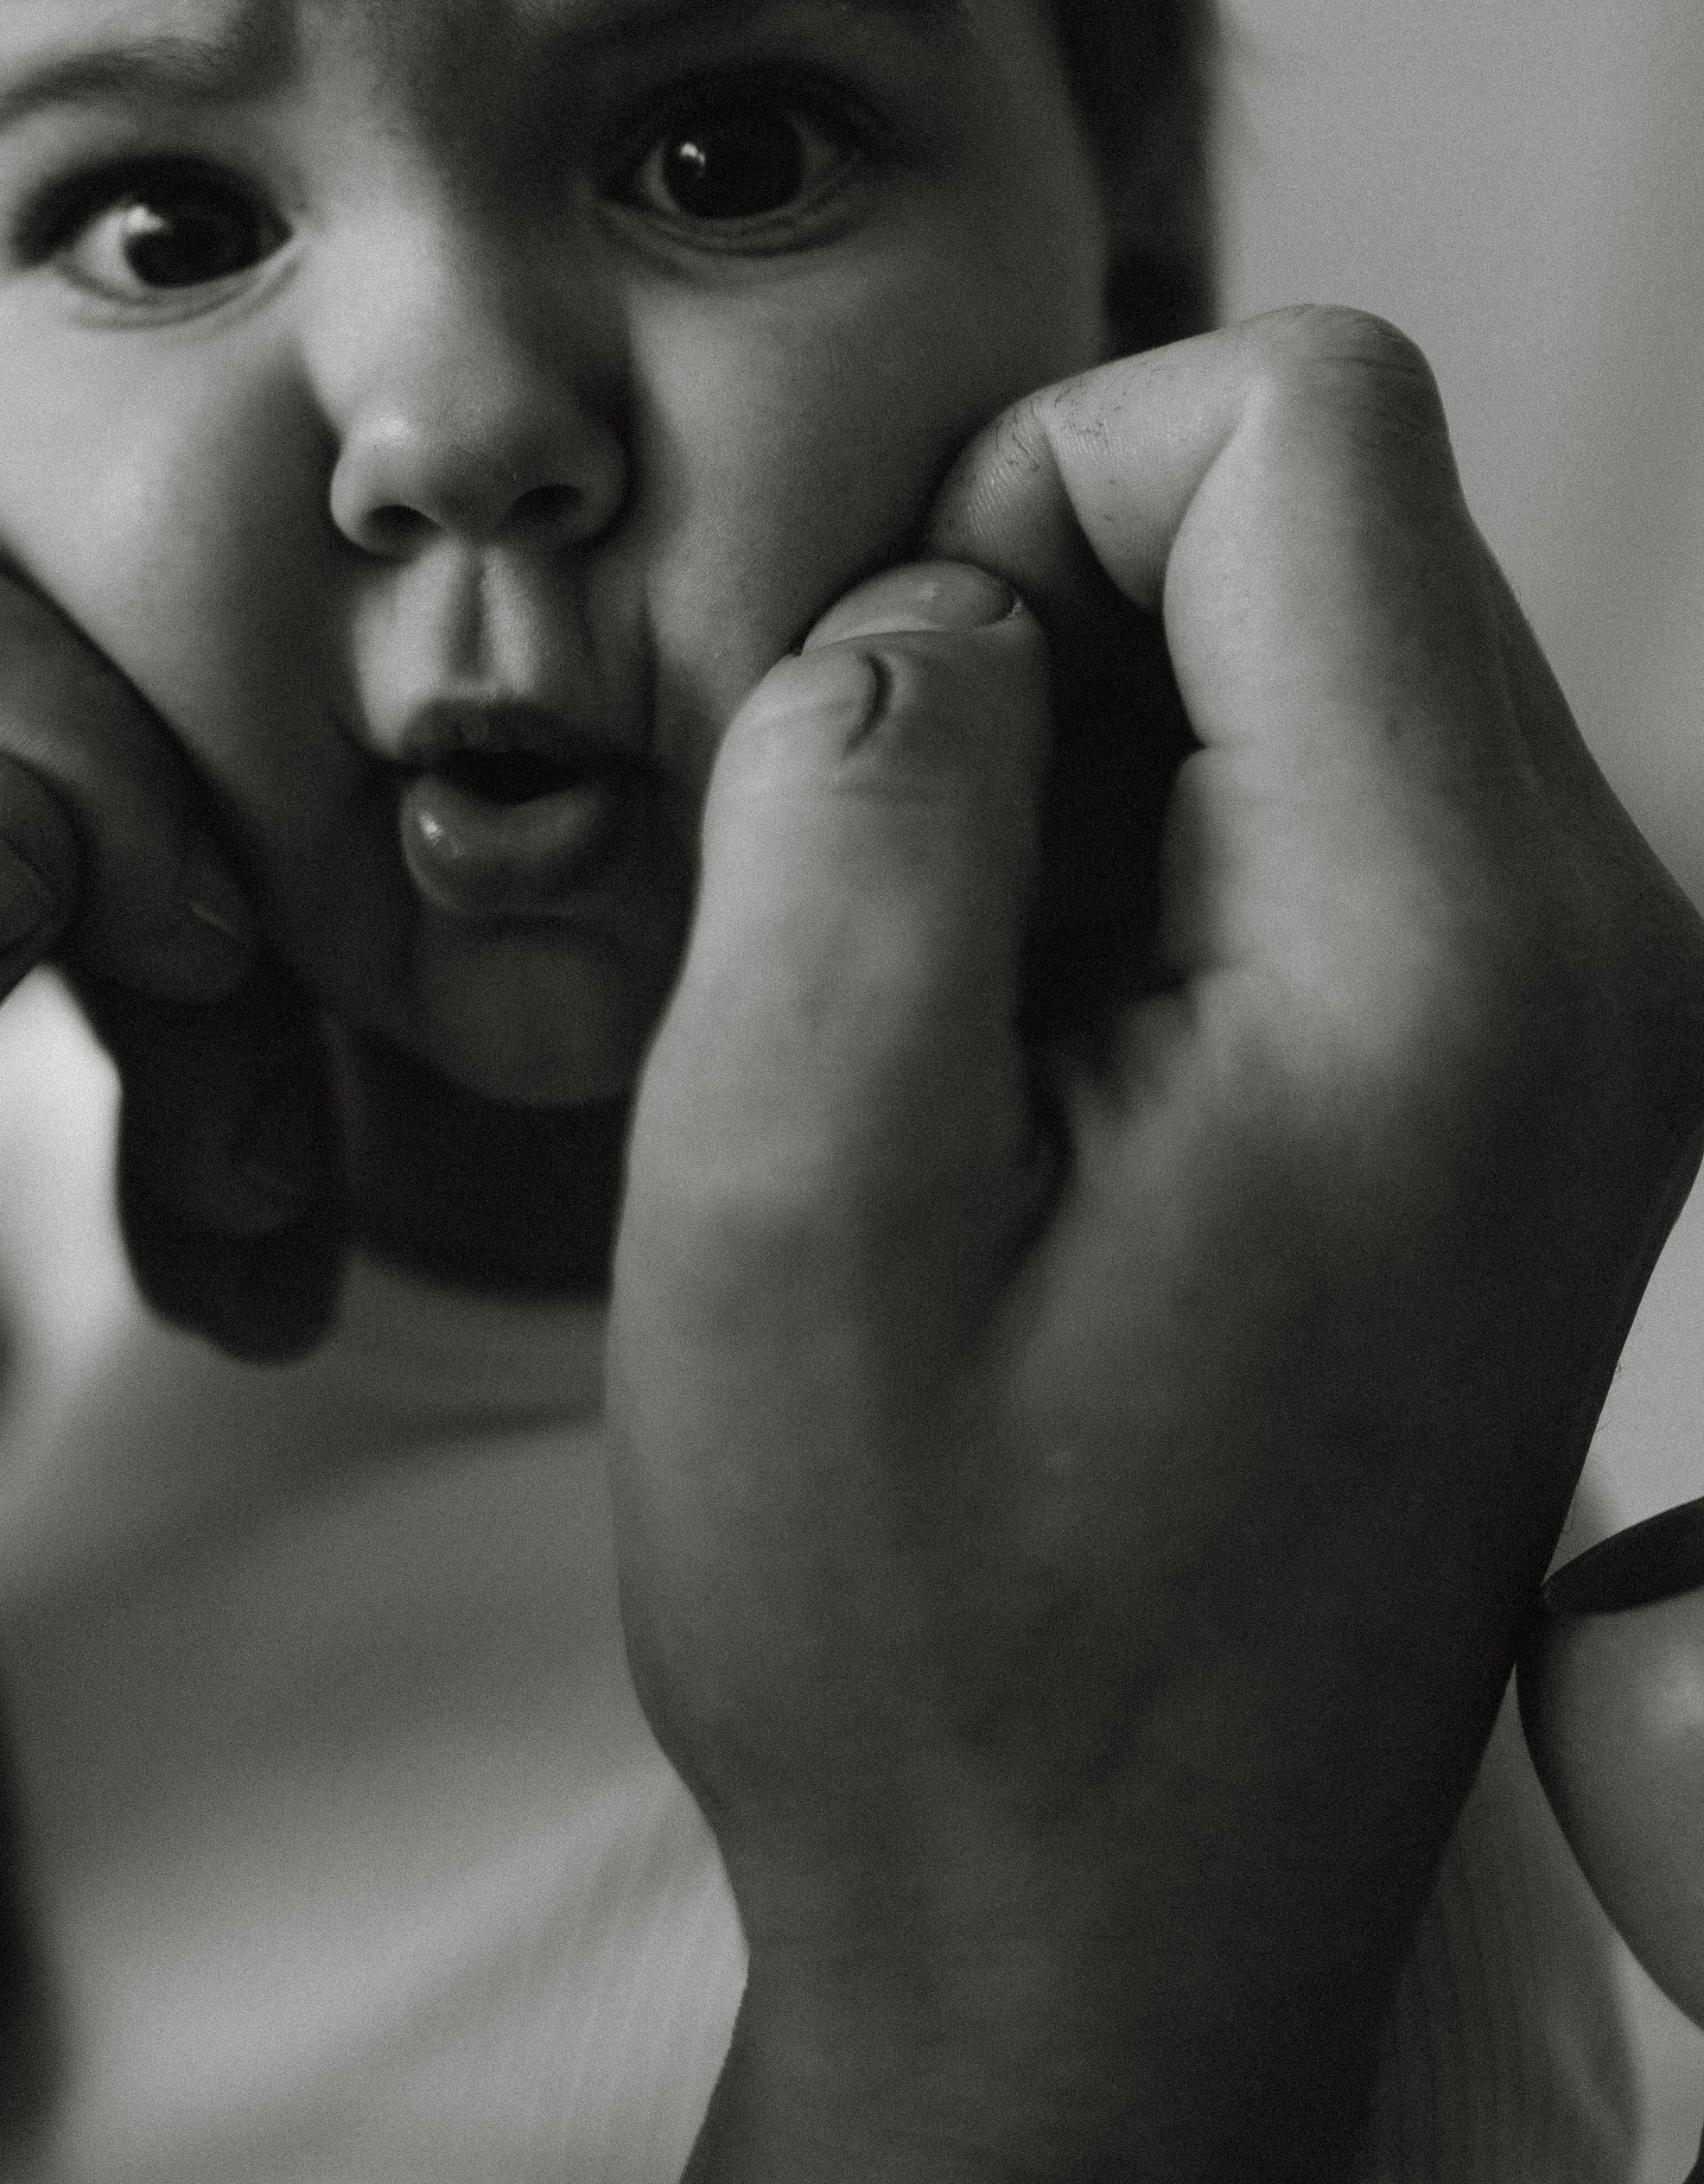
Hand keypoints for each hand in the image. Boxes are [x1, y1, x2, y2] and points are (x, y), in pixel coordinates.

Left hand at [0, 486, 335, 1662]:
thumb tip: (8, 823)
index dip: (32, 722)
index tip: (189, 930)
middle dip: (159, 906)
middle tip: (247, 1148)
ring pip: (86, 800)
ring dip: (207, 1022)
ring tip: (244, 1240)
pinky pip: (96, 918)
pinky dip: (188, 1078)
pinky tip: (231, 1259)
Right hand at [608, 309, 1703, 2182]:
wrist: (1096, 1948)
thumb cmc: (934, 1636)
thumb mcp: (782, 1190)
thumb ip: (854, 801)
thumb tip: (931, 615)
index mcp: (1449, 948)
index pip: (1299, 420)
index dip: (1033, 485)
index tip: (893, 724)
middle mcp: (1587, 950)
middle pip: (1319, 514)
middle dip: (1053, 620)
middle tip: (898, 898)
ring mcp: (1572, 1020)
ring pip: (1310, 642)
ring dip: (1088, 755)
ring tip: (962, 1018)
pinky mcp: (1514, 1080)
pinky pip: (1325, 802)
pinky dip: (1146, 859)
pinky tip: (1040, 1070)